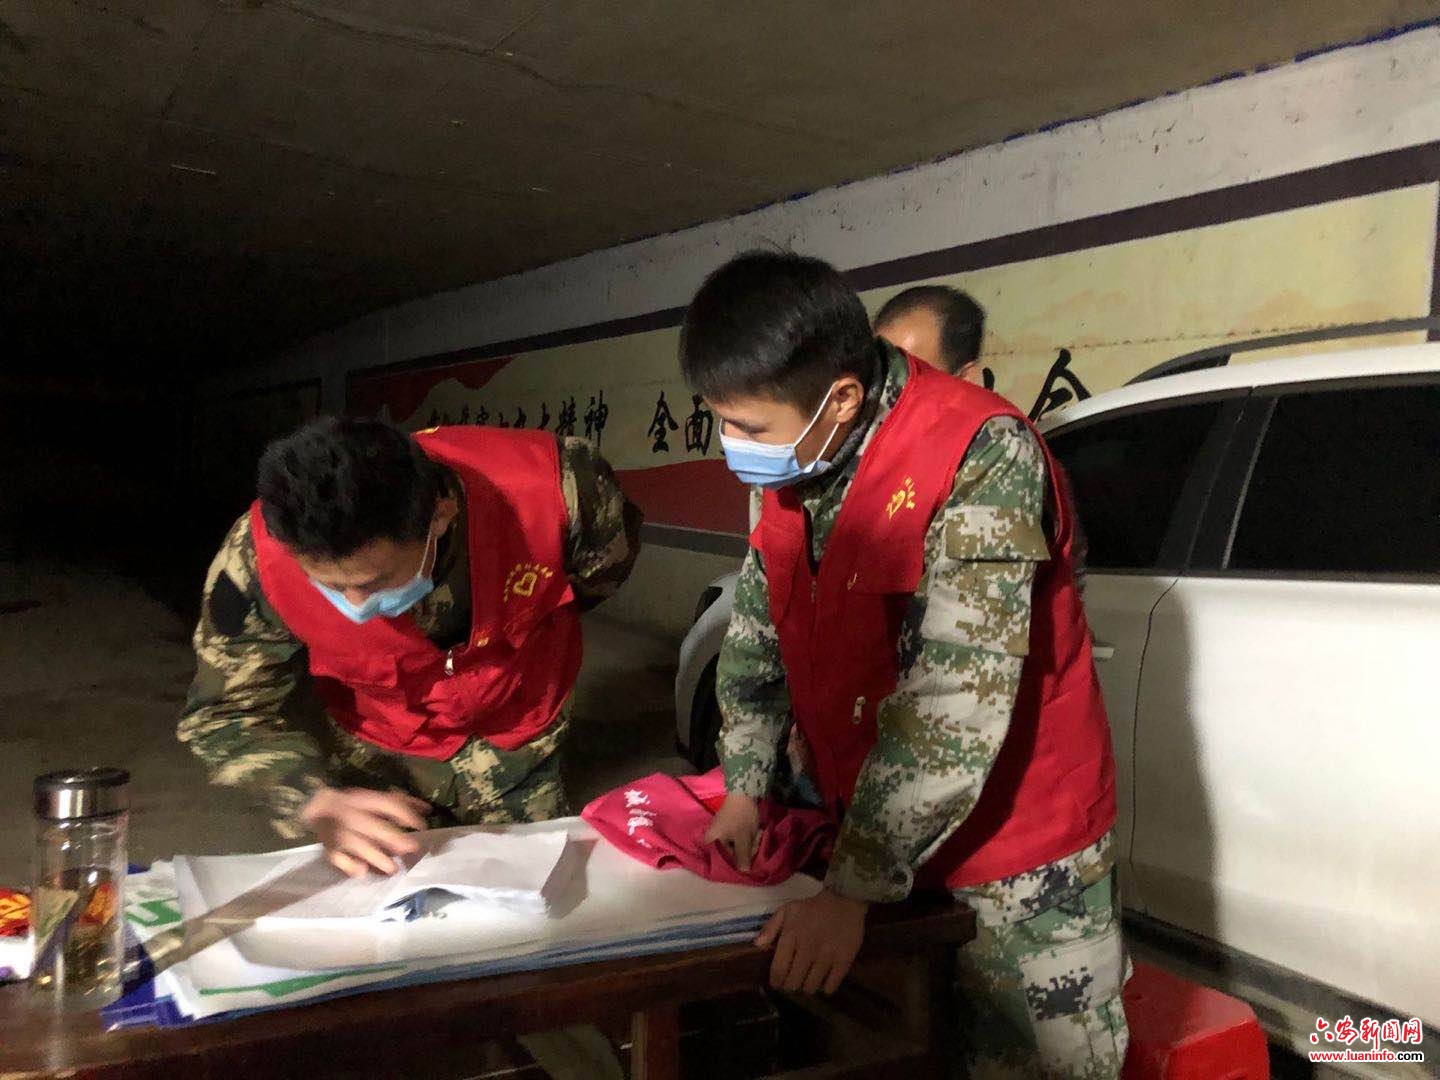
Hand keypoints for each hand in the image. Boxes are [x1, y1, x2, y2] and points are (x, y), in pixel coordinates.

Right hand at [299, 787, 430, 876]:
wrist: (317, 808)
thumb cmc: (354, 804)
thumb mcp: (376, 798)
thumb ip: (402, 804)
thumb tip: (428, 810)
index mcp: (364, 800)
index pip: (387, 804)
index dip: (405, 814)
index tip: (422, 826)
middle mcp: (351, 815)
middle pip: (372, 826)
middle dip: (393, 838)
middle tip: (411, 848)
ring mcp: (338, 832)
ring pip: (357, 845)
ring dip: (375, 857)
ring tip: (392, 869)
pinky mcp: (329, 848)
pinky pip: (338, 858)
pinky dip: (349, 866)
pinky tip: (362, 873)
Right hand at [703, 792, 760, 871]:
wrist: (744, 791)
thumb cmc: (741, 817)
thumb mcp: (743, 838)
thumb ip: (742, 856)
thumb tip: (744, 872)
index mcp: (711, 840)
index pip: (724, 859)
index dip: (740, 859)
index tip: (751, 853)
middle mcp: (713, 837)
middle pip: (732, 852)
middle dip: (748, 848)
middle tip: (757, 839)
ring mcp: (721, 831)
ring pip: (738, 844)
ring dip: (750, 842)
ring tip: (758, 832)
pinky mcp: (729, 826)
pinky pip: (738, 837)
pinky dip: (748, 836)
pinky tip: (756, 830)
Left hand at [755, 888, 868, 993]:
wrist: (843, 900)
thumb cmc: (812, 907)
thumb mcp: (787, 910)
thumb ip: (770, 927)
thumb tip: (757, 945)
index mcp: (791, 937)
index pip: (779, 969)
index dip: (776, 981)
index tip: (776, 984)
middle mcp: (807, 950)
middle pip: (793, 982)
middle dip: (790, 986)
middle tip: (791, 983)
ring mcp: (826, 957)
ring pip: (811, 987)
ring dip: (806, 987)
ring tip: (806, 982)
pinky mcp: (843, 961)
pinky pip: (830, 986)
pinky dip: (825, 988)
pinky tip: (823, 982)